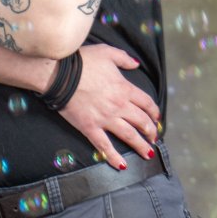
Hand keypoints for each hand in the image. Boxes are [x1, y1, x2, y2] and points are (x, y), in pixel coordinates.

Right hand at [60, 44, 159, 166]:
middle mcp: (119, 106)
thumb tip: (135, 64)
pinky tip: (121, 165)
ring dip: (140, 146)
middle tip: (154, 138)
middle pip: (141, 121)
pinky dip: (113, 157)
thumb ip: (124, 59)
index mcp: (124, 89)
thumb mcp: (107, 52)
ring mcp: (105, 119)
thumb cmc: (83, 62)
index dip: (154, 112)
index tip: (156, 118)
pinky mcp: (90, 128)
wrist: (60, 75)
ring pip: (129, 136)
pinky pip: (104, 146)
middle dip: (151, 131)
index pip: (146, 103)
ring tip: (147, 153)